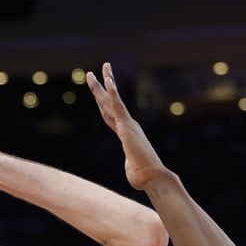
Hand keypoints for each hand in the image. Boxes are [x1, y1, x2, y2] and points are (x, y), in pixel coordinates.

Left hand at [87, 63, 171, 190]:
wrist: (152, 177)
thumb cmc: (144, 179)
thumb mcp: (132, 171)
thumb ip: (131, 167)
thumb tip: (137, 177)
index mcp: (126, 135)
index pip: (110, 116)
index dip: (103, 104)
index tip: (99, 92)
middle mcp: (127, 126)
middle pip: (108, 104)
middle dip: (100, 88)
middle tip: (92, 74)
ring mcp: (127, 125)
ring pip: (111, 100)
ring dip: (105, 83)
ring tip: (103, 67)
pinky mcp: (127, 126)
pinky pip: (118, 106)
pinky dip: (113, 92)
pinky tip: (108, 80)